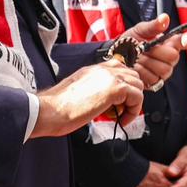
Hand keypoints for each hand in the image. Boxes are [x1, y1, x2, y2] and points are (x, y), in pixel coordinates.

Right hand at [31, 60, 148, 137]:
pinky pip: (137, 97)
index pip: (119, 67)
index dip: (124, 85)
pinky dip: (133, 111)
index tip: (120, 100)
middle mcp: (102, 69)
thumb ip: (93, 91)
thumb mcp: (78, 93)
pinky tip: (121, 119)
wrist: (48, 111)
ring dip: (133, 102)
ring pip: (138, 85)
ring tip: (119, 116)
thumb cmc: (56, 109)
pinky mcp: (115, 88)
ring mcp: (109, 77)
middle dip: (131, 94)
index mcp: (92, 69)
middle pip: (132, 75)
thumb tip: (105, 102)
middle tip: (120, 110)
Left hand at [112, 14, 186, 89]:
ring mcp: (163, 71)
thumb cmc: (130, 42)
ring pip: (163, 68)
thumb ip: (153, 26)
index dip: (186, 40)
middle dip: (156, 52)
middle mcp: (169, 58)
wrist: (116, 55)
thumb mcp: (140, 30)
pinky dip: (141, 72)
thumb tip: (164, 18)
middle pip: (173, 56)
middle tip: (145, 48)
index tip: (185, 38)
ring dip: (147, 62)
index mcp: (169, 43)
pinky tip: (136, 67)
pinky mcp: (155, 82)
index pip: (183, 41)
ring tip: (138, 57)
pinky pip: (153, 78)